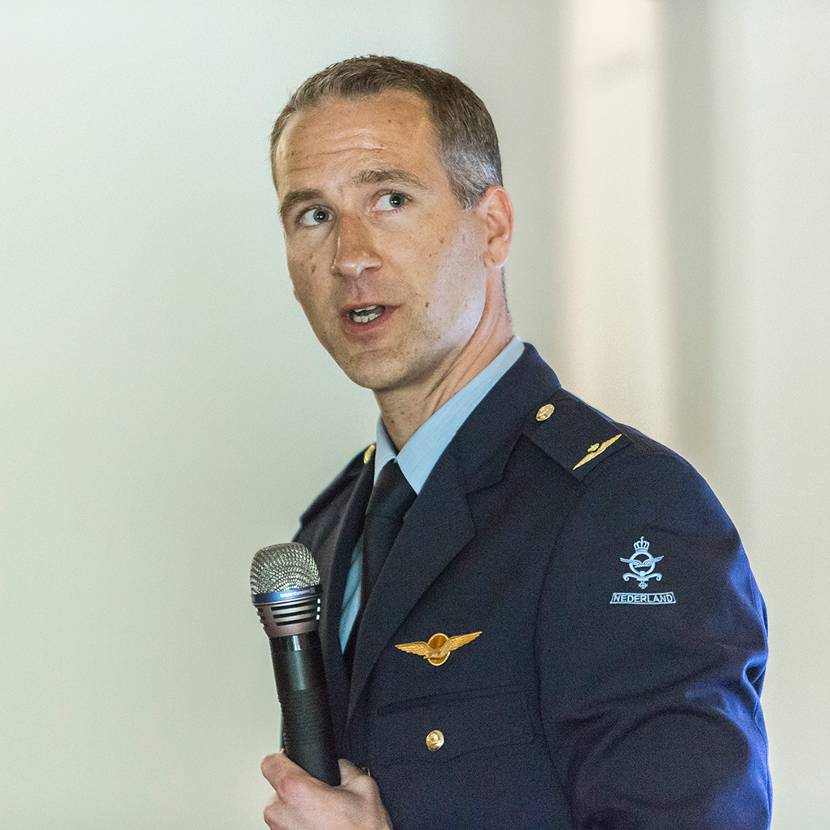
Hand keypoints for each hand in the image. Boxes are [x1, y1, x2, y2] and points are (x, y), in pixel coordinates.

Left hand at [261, 751, 392, 829]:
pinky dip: (301, 827)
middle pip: (279, 790)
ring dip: (299, 812)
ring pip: (284, 812)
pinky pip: (289, 829)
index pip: (271, 763)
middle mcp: (281, 814)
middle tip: (321, 797)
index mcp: (296, 791)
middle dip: (299, 790)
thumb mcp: (362, 785)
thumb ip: (343, 767)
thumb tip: (336, 765)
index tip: (291, 760)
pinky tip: (321, 829)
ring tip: (324, 817)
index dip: (284, 759)